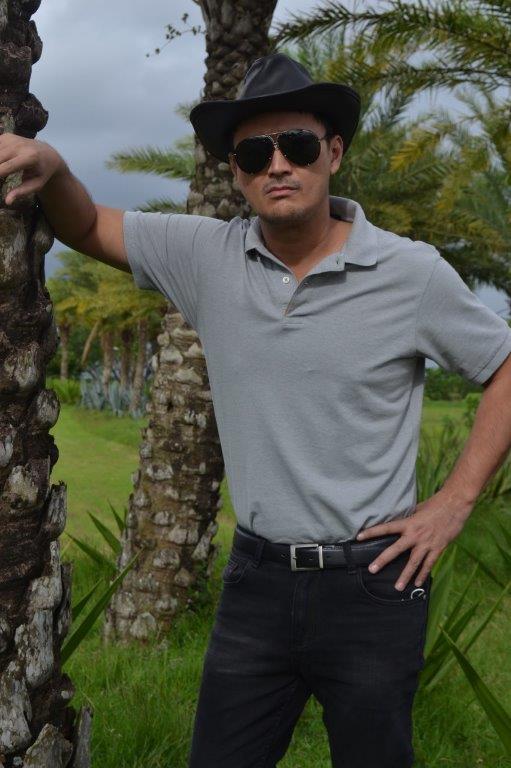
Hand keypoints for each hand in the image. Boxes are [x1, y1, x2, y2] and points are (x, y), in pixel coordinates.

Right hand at [0, 132, 65, 205]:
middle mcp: (19, 145)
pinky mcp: (7, 136)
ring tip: (3, 175)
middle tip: (0, 180)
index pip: (4, 168)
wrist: (48, 153)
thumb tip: (7, 201)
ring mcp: (12, 139)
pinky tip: (2, 163)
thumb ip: (22, 192)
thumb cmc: (42, 172)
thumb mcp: (37, 185)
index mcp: (29, 158)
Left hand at [355, 491, 472, 590]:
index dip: (372, 532)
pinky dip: (423, 574)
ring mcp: (427, 543)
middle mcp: (415, 535)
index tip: (359, 537)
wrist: (455, 505)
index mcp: (408, 523)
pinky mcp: (438, 548)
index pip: (386, 528)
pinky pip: (429, 564)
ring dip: (405, 576)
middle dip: (383, 560)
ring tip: (397, 587)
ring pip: (413, 563)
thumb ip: (408, 517)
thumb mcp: (418, 508)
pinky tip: (418, 584)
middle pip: (396, 550)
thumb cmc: (436, 504)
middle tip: (372, 569)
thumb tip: (399, 518)